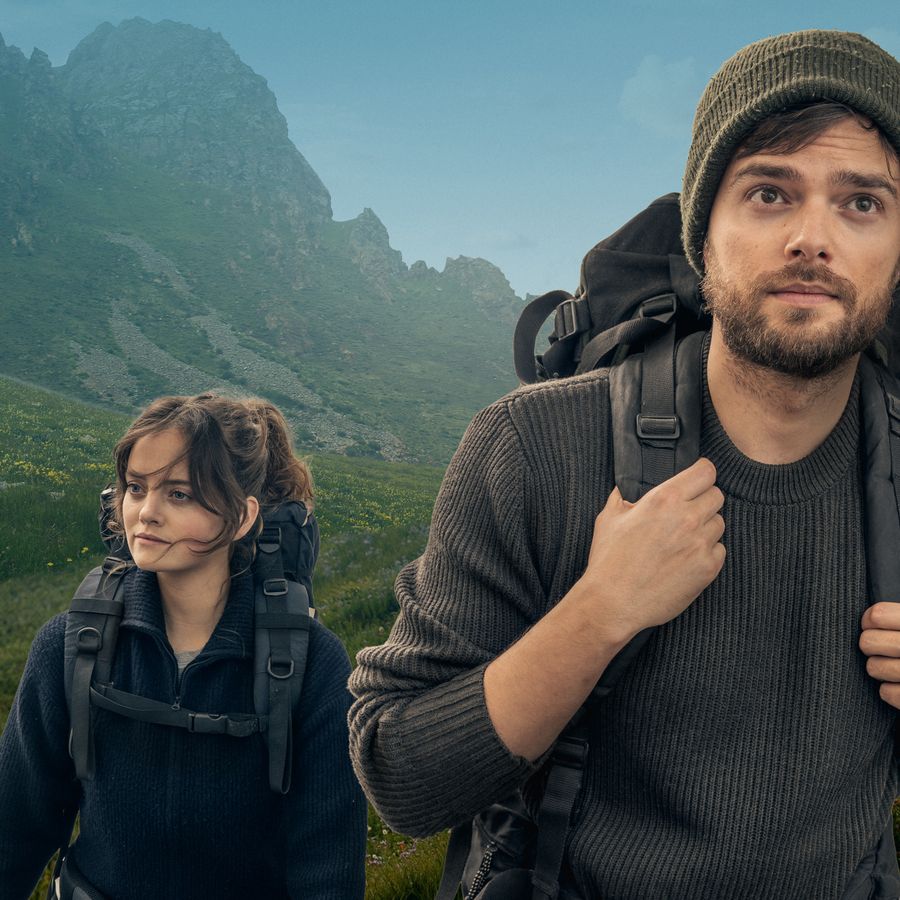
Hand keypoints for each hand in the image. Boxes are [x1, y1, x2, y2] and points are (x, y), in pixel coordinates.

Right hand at [575, 457, 725, 638]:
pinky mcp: (708, 568)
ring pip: (719, 523)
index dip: (702, 474)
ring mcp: (700, 543)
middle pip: (716, 496)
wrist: (613, 602)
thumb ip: (622, 497)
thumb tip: (625, 488)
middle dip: (703, 501)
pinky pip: (720, 550)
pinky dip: (707, 552)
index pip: (705, 472)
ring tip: (682, 540)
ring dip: (705, 527)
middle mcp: (687, 517)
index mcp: (663, 499)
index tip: (697, 480)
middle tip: (686, 513)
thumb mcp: (608, 519)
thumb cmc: (609, 561)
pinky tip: (685, 559)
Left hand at [859, 603, 899, 707]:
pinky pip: (886, 693)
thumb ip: (896, 617)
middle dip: (871, 646)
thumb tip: (866, 616)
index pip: (877, 615)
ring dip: (880, 668)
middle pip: (868, 642)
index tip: (873, 625)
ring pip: (873, 668)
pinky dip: (891, 690)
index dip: (869, 620)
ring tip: (894, 666)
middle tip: (882, 648)